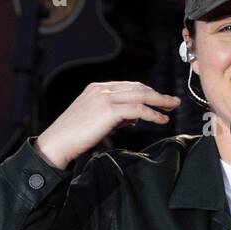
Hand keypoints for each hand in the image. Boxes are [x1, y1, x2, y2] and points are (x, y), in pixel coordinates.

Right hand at [34, 81, 180, 169]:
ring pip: (141, 96)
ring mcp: (105, 97)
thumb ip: (115, 115)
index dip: (147, 92)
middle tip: (173, 102)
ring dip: (160, 101)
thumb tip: (134, 117)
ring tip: (172, 108)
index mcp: (97, 88)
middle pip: (138, 88)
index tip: (160, 100)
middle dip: (157, 94)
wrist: (57, 142)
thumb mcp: (96, 120)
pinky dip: (153, 114)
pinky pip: (138, 109)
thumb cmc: (75, 136)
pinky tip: (161, 120)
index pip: (129, 86)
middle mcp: (102, 89)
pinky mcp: (108, 110)